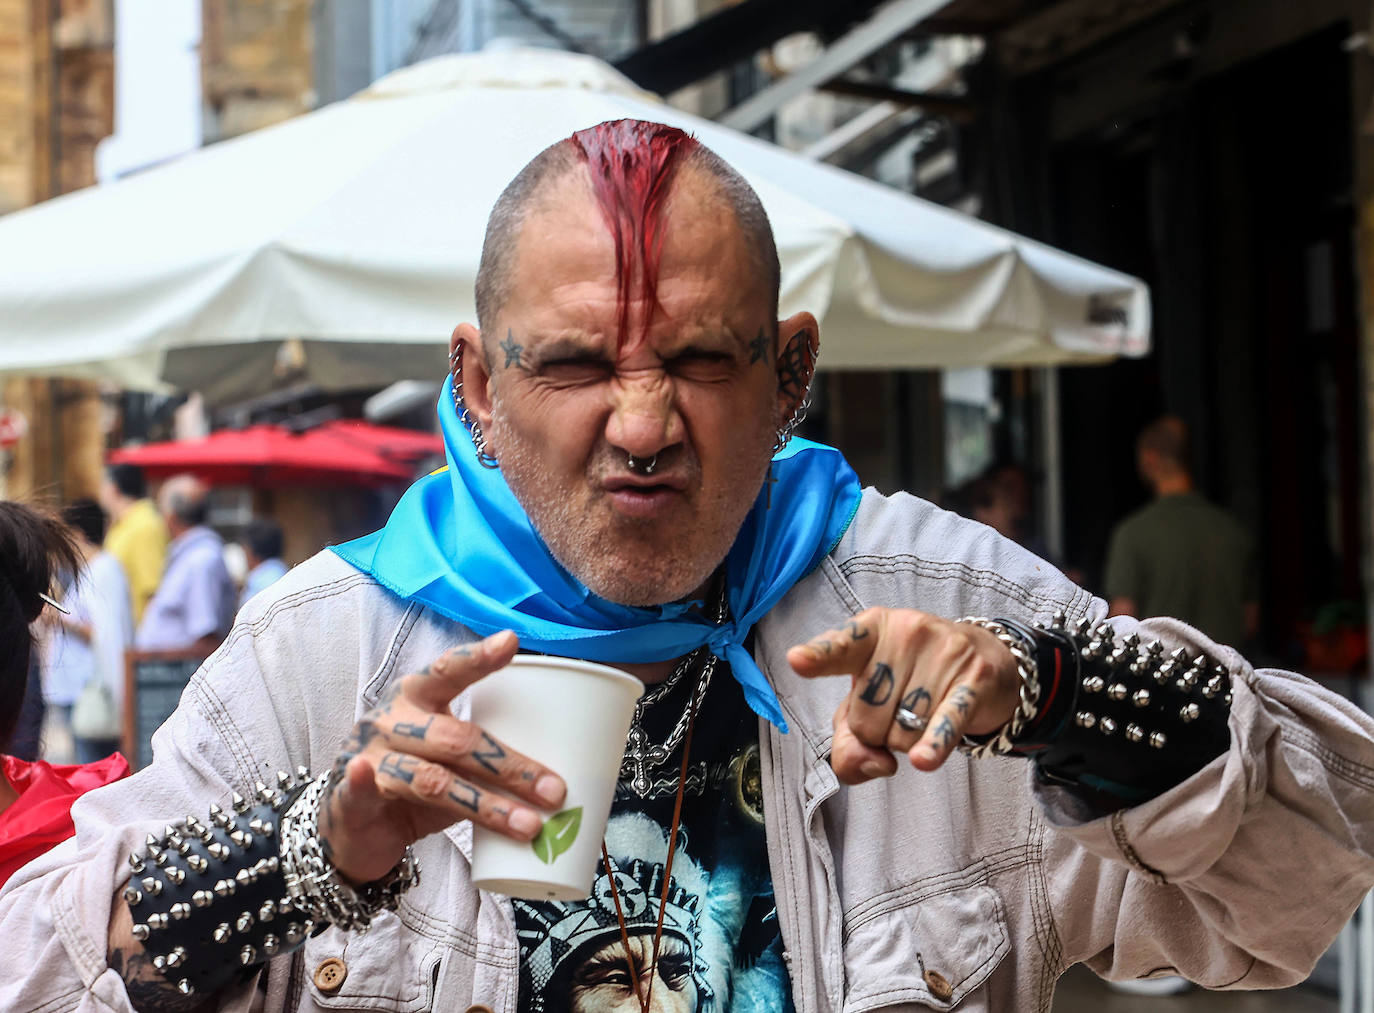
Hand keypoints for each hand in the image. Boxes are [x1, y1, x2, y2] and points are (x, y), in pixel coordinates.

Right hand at [319, 631, 566, 882]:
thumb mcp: (449, 763)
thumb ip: (487, 762)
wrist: (350, 826)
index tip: (511, 641)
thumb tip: (555, 783)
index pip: (449, 671)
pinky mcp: (351, 799)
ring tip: (529, 825)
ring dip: (486, 806)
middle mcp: (393, 720)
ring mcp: (370, 756)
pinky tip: (366, 774)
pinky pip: (361, 789)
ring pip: (433, 780)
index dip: (478, 658)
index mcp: (417, 697)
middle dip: (511, 766)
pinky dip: (363, 781)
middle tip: (554, 790)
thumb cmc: (411, 782)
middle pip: (457, 738)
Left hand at [786, 608, 1021, 783]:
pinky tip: (923, 761)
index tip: (798, 660)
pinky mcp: (974, 680)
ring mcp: (944, 653)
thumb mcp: (870, 699)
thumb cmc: (913, 679)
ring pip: (903, 733)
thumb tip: (874, 764)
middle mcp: (907, 633)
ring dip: (908, 744)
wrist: (988, 659)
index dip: (819, 657)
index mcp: (872, 629)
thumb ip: (849, 740)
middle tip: (897, 712)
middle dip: (877, 733)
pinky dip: (932, 746)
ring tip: (922, 717)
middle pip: (868, 717)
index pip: (842, 646)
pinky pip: (945, 723)